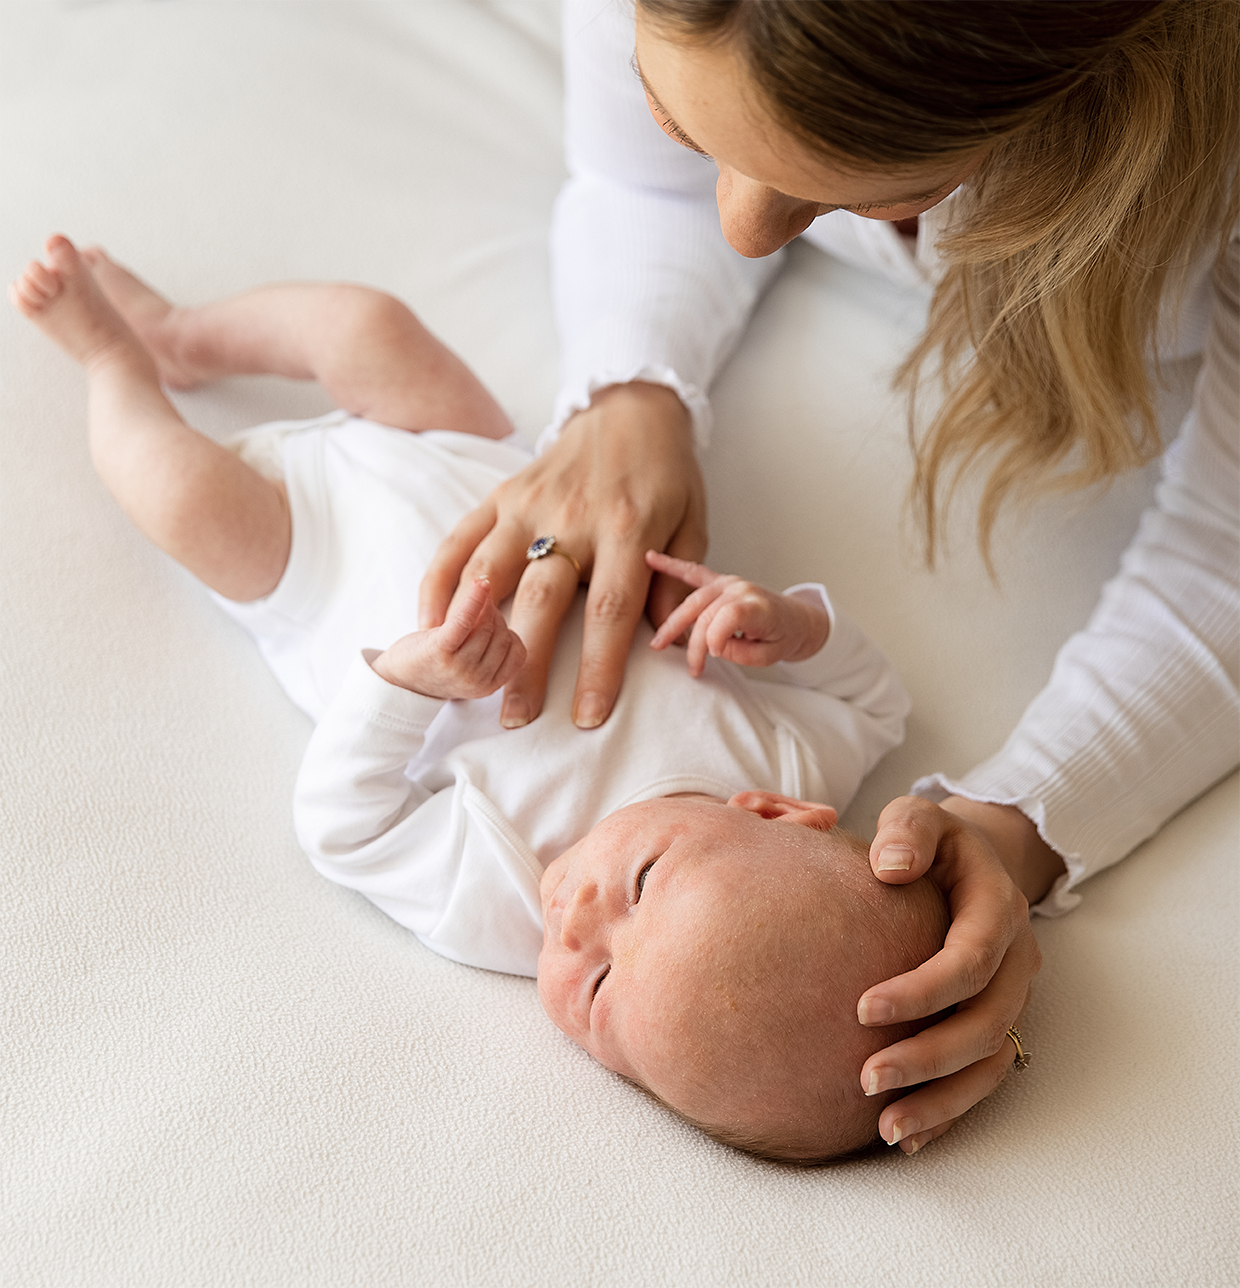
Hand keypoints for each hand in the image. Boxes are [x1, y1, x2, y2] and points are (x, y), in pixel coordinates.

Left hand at [371, 578, 524, 700]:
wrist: (396, 680)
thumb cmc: (437, 666)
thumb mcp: (473, 667)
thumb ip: (494, 651)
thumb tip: (510, 611)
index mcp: (490, 687)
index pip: (518, 650)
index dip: (507, 631)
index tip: (490, 625)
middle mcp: (477, 682)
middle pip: (501, 634)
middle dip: (491, 617)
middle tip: (474, 614)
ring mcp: (459, 668)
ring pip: (486, 624)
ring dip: (480, 608)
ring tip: (468, 605)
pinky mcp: (440, 651)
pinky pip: (465, 620)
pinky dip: (473, 599)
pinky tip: (480, 584)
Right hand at [418, 383, 705, 729]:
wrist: (631, 408)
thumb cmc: (666, 475)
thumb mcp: (692, 524)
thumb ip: (677, 583)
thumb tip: (667, 645)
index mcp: (628, 530)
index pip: (610, 612)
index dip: (598, 668)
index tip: (588, 716)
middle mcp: (573, 518)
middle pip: (544, 601)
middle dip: (528, 665)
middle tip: (516, 716)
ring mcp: (530, 504)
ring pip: (492, 573)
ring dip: (474, 629)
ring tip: (463, 677)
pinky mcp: (502, 494)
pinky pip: (461, 539)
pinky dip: (439, 580)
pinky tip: (427, 620)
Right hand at [646, 552, 828, 675]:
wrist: (796, 619)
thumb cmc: (783, 637)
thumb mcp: (769, 656)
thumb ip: (740, 652)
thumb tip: (711, 645)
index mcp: (759, 607)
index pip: (728, 616)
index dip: (715, 638)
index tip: (713, 656)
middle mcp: (741, 590)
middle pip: (705, 611)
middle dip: (691, 640)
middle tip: (687, 665)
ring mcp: (730, 583)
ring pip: (693, 600)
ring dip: (674, 622)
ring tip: (658, 642)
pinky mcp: (721, 582)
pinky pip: (693, 573)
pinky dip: (671, 565)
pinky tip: (650, 558)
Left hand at [855, 796, 1063, 1154]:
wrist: (969, 858)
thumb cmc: (929, 839)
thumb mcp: (918, 815)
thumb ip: (908, 830)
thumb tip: (889, 866)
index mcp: (998, 908)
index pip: (969, 960)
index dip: (923, 991)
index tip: (862, 1010)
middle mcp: (1015, 959)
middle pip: (985, 1023)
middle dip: (928, 1057)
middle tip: (865, 1079)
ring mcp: (1010, 996)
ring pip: (990, 1061)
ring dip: (942, 1099)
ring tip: (886, 1128)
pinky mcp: (995, 1021)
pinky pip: (984, 1075)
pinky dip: (950, 1109)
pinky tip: (906, 1136)